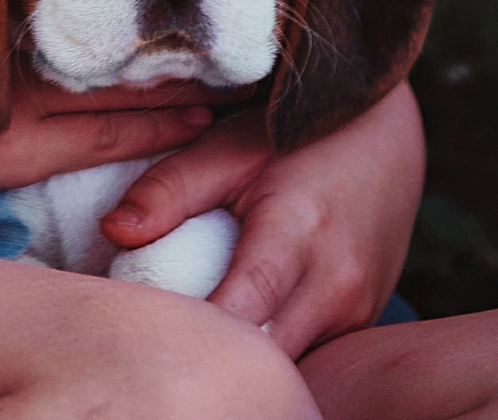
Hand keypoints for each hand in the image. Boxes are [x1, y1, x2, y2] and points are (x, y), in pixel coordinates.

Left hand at [98, 80, 424, 356]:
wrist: (385, 134)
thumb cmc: (294, 135)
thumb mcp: (228, 148)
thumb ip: (170, 190)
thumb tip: (112, 232)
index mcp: (295, 235)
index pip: (241, 312)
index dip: (195, 334)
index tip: (150, 333)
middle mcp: (335, 285)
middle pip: (266, 357)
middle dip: (216, 358)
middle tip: (165, 344)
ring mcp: (357, 312)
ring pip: (291, 364)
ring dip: (247, 361)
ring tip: (199, 340)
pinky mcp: (363, 325)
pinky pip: (312, 357)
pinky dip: (275, 354)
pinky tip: (242, 336)